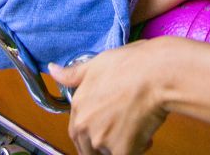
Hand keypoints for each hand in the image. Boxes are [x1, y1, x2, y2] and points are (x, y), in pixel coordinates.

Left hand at [49, 40, 169, 154]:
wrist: (156, 75)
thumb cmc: (132, 65)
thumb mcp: (96, 63)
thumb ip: (73, 74)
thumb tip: (53, 70)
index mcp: (78, 106)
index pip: (77, 132)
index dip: (92, 131)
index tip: (106, 127)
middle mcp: (85, 125)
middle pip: (89, 148)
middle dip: (105, 142)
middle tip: (122, 129)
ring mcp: (102, 139)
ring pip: (109, 152)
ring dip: (121, 144)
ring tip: (136, 125)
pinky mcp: (121, 150)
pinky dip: (138, 148)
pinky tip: (146, 132)